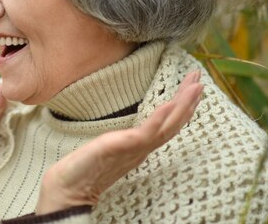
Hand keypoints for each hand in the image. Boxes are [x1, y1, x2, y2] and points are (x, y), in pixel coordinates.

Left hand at [36, 70, 202, 213]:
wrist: (68, 189)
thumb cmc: (83, 169)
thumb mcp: (107, 148)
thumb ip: (120, 141)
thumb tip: (122, 133)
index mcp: (139, 146)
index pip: (166, 123)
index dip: (181, 106)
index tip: (192, 85)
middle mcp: (141, 148)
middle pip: (172, 122)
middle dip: (187, 100)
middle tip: (199, 77)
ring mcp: (133, 149)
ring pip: (166, 126)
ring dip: (182, 105)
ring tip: (195, 86)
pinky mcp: (121, 147)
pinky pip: (145, 133)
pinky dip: (159, 119)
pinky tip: (169, 104)